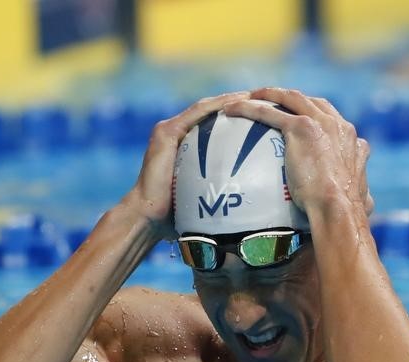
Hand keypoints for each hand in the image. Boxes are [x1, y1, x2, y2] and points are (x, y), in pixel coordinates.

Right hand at [123, 92, 250, 238]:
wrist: (148, 217)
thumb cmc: (174, 217)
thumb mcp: (202, 198)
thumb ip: (219, 193)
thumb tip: (248, 207)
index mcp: (181, 145)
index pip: (211, 124)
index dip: (234, 116)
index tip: (259, 115)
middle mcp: (174, 133)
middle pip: (209, 111)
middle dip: (235, 103)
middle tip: (261, 100)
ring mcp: (168, 130)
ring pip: (205, 107)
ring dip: (229, 100)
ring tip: (253, 96)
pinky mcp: (166, 132)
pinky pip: (197, 113)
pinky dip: (218, 106)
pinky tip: (238, 102)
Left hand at [222, 88, 373, 218]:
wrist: (338, 207)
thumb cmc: (347, 212)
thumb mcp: (363, 198)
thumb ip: (363, 193)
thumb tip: (370, 204)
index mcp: (351, 140)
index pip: (330, 117)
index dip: (314, 114)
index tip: (300, 118)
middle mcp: (337, 125)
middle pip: (309, 101)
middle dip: (290, 97)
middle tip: (271, 101)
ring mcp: (319, 123)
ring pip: (289, 98)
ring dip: (268, 94)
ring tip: (249, 96)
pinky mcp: (300, 127)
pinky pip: (269, 112)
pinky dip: (249, 108)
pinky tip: (232, 110)